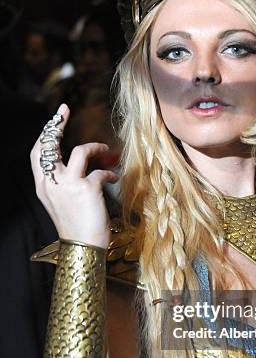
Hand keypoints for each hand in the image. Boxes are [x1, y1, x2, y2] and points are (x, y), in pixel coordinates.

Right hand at [31, 104, 118, 248]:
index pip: (37, 154)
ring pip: (80, 151)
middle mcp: (51, 183)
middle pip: (49, 144)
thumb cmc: (77, 227)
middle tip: (64, 109)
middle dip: (56, 123)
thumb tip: (83, 161)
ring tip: (107, 151)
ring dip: (96, 147)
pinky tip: (114, 178)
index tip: (53, 120)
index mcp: (43, 187)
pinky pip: (101, 171)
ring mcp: (68, 185)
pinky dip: (110, 172)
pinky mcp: (86, 189)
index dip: (44, 135)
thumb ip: (66, 182)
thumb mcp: (64, 203)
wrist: (84, 248)